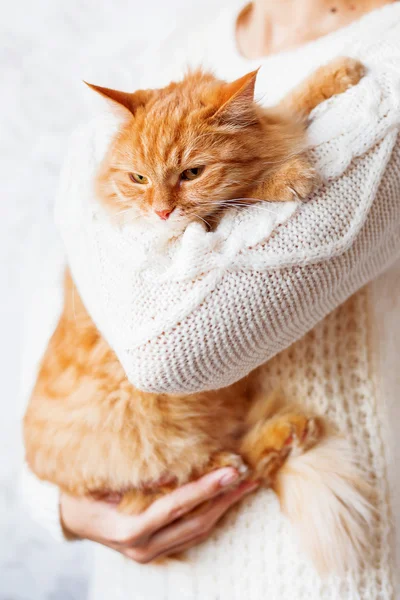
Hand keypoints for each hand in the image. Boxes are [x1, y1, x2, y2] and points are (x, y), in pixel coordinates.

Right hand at [60, 468, 257, 562]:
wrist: (70, 518)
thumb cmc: (81, 494)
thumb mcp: (101, 482)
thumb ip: (136, 478)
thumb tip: (172, 468)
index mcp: (129, 530)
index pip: (176, 507)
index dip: (204, 489)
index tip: (229, 473)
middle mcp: (143, 548)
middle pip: (194, 523)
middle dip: (223, 499)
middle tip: (247, 477)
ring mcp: (151, 553)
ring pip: (197, 532)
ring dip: (222, 508)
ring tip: (243, 486)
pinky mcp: (156, 551)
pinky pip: (190, 535)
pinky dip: (209, 515)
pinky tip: (224, 499)